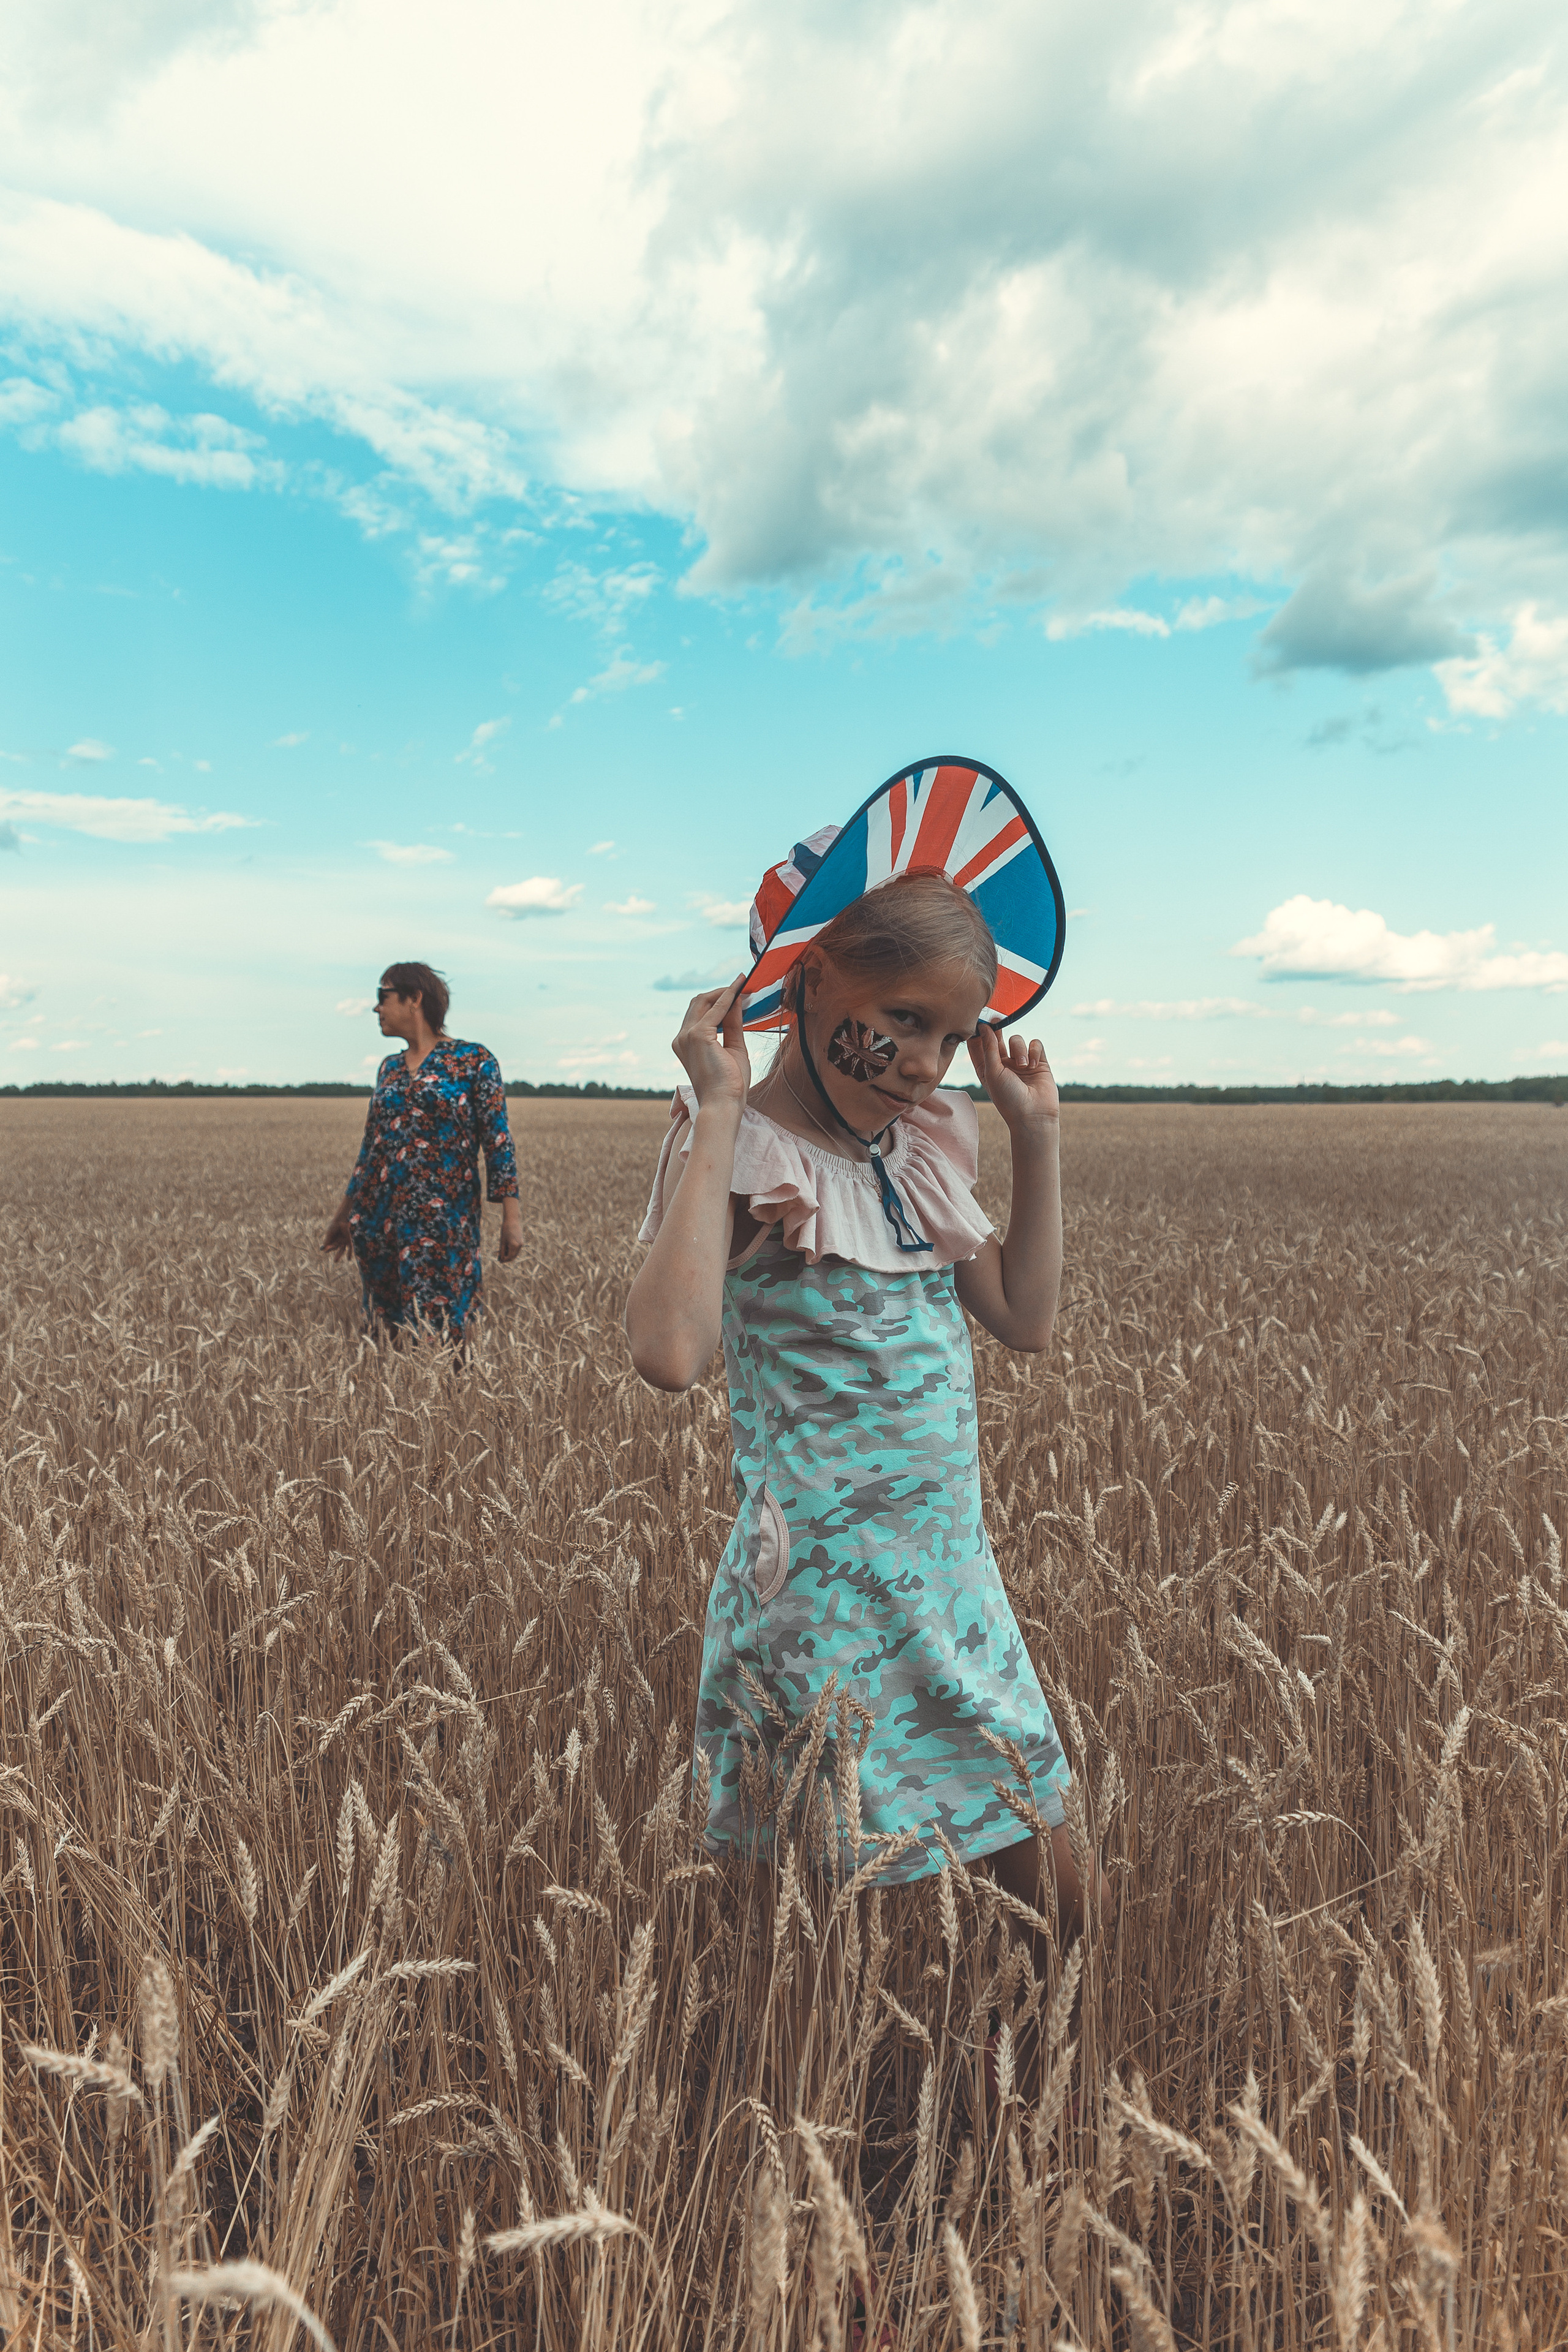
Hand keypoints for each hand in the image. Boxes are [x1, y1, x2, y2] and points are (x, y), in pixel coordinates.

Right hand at [321, 1209, 353, 1259]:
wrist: (340, 1220)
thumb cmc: (333, 1226)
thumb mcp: (329, 1234)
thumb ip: (327, 1241)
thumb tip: (322, 1249)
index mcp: (331, 1241)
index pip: (329, 1248)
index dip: (327, 1249)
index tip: (325, 1249)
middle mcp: (337, 1243)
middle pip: (335, 1250)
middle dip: (336, 1255)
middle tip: (335, 1261)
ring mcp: (343, 1242)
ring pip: (341, 1250)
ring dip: (339, 1255)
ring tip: (335, 1261)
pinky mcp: (348, 1241)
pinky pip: (349, 1248)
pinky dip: (349, 1253)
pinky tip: (349, 1259)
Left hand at [498, 1200, 523, 1262]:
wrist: (512, 1220)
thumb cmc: (505, 1230)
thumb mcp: (502, 1241)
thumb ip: (502, 1251)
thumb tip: (501, 1259)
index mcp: (514, 1245)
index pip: (509, 1257)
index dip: (504, 1260)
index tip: (500, 1261)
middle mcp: (519, 1246)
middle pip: (513, 1257)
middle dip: (507, 1259)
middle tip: (501, 1259)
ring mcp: (521, 1244)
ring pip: (515, 1253)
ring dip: (510, 1255)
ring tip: (503, 1254)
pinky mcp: (521, 1241)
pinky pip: (517, 1249)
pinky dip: (512, 1251)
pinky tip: (507, 1249)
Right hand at [672, 976, 750, 1114]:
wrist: (723, 1104)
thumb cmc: (729, 1084)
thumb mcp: (733, 1048)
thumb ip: (732, 1025)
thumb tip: (737, 1001)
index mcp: (685, 1043)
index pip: (699, 1013)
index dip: (719, 1000)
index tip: (739, 990)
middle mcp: (681, 1038)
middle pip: (698, 1003)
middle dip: (720, 993)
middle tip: (742, 986)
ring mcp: (687, 1036)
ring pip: (704, 1001)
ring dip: (724, 992)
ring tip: (743, 986)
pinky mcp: (697, 1035)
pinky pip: (716, 1008)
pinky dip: (728, 997)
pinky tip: (740, 991)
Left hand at [967, 1025, 1058, 1134]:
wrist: (1034, 1115)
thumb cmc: (1008, 1098)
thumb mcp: (993, 1072)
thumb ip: (989, 1047)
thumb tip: (983, 1026)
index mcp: (987, 1068)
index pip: (979, 1046)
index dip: (977, 1033)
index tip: (978, 1021)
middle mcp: (1003, 1064)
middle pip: (998, 1038)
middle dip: (997, 1028)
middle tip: (997, 1018)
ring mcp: (1021, 1062)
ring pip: (1017, 1040)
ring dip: (1020, 1049)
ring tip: (1023, 1066)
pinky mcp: (1038, 1062)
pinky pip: (1035, 1044)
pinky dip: (1034, 1051)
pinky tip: (1033, 1065)